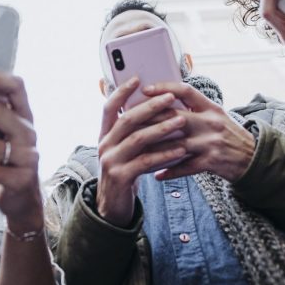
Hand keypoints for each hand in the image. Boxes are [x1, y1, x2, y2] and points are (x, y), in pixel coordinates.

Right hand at [95, 78, 188, 226]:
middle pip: (127, 120)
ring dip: (161, 128)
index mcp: (104, 135)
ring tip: (181, 121)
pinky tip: (180, 149)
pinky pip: (145, 161)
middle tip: (170, 98)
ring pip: (137, 139)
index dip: (121, 92)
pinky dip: (164, 154)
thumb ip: (134, 132)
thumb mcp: (125, 150)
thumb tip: (155, 106)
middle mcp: (104, 145)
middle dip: (150, 107)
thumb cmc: (125, 171)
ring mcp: (110, 161)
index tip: (137, 78)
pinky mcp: (120, 177)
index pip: (109, 107)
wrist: (113, 206)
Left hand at [140, 82, 255, 182]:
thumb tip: (164, 99)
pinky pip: (185, 167)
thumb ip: (194, 108)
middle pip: (175, 117)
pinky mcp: (211, 162)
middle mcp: (210, 122)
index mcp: (210, 107)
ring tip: (136, 150)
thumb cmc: (229, 135)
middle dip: (150, 120)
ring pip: (175, 144)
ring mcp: (211, 142)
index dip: (164, 88)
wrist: (253, 158)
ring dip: (154, 149)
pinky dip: (169, 171)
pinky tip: (155, 174)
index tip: (145, 89)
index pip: (185, 91)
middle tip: (129, 122)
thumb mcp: (216, 115)